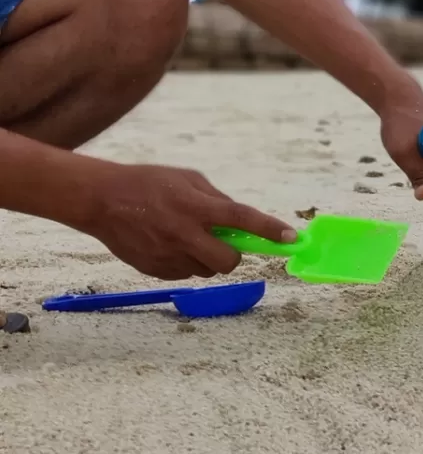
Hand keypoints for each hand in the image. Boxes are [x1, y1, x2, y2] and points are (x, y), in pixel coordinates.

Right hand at [73, 162, 295, 279]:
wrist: (100, 200)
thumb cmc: (148, 183)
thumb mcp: (187, 179)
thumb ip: (217, 199)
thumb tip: (240, 219)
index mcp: (195, 207)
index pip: (241, 219)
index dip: (268, 229)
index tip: (290, 238)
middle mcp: (184, 234)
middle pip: (229, 262)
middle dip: (233, 255)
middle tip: (224, 243)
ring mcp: (169, 255)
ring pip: (207, 271)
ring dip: (207, 258)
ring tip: (187, 238)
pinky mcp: (156, 270)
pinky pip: (186, 273)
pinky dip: (187, 263)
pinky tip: (170, 244)